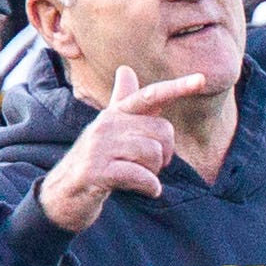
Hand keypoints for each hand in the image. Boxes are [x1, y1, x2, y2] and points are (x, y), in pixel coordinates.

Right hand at [35, 66, 206, 232]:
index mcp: (115, 114)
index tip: (202, 79)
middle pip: (161, 131)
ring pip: (153, 154)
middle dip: (164, 154)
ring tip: (141, 179)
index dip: (176, 88)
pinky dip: (150, 187)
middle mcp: (107, 124)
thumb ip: (121, 103)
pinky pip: (141, 175)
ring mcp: (100, 147)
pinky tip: (147, 191)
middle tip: (150, 167)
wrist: (63, 196)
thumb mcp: (108, 131)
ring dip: (154, 173)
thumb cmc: (93, 163)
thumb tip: (125, 69)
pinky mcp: (97, 171)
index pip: (149, 96)